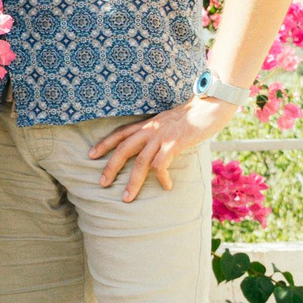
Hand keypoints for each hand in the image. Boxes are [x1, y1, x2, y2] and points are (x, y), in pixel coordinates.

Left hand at [89, 96, 234, 201]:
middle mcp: (151, 129)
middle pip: (123, 149)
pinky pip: (161, 164)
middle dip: (110, 167)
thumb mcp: (170, 121)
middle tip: (101, 183)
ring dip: (132, 182)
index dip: (104, 143)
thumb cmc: (194, 115)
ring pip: (140, 162)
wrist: (211, 105)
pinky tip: (166, 186)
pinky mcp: (175, 143)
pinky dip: (161, 178)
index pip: (120, 133)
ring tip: (127, 198)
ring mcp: (162, 136)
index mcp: (148, 124)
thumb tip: (155, 144)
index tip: (91, 155)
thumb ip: (159, 131)